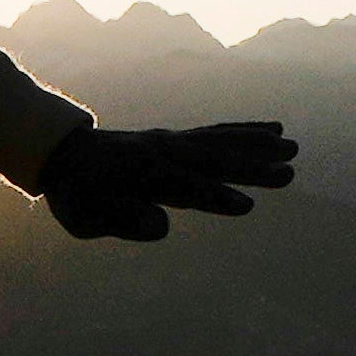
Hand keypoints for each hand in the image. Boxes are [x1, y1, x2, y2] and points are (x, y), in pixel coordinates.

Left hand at [39, 121, 296, 242]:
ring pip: (220, 141)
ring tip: (293, 147)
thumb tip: (163, 226)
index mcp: (140, 177)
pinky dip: (243, 129)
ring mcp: (171, 142)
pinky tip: (272, 129)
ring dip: (257, 145)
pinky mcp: (177, 139)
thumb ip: (122, 222)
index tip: (246, 205)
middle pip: (212, 161)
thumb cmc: (76, 197)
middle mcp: (161, 153)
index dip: (213, 198)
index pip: (184, 190)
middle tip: (290, 173)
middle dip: (250, 168)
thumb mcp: (86, 219)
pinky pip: (215, 132)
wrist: (62, 153)